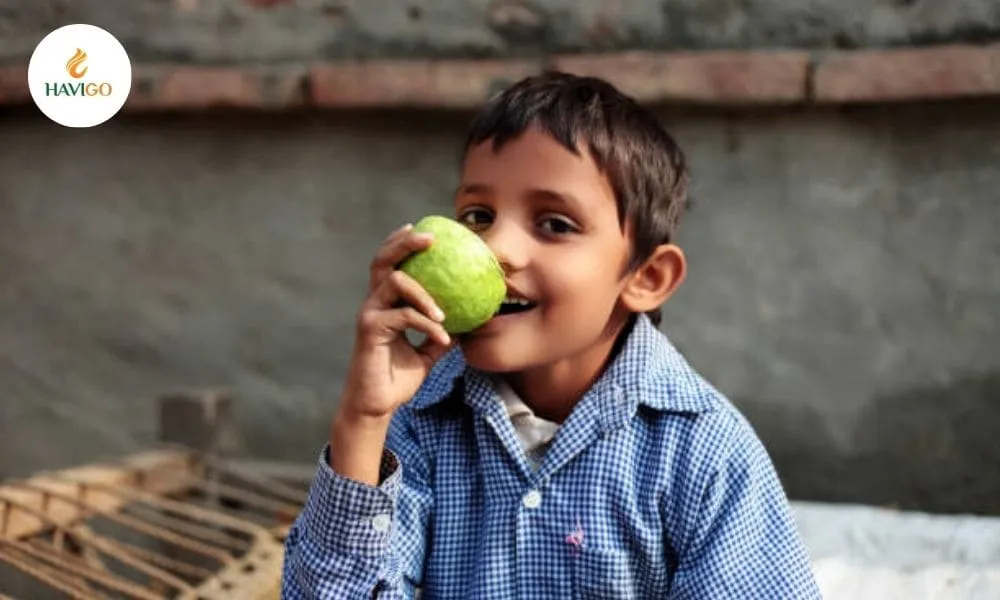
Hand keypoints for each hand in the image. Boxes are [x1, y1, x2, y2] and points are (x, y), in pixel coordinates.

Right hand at [338, 223, 454, 421]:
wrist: (378, 404)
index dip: (402, 243)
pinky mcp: (370, 330)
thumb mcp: (428, 352)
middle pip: (383, 260)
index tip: (424, 230)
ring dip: (424, 293)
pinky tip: (443, 338)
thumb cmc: (398, 377)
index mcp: (385, 303)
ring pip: (395, 283)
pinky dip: (426, 324)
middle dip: (404, 243)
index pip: (390, 263)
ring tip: (444, 312)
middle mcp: (374, 302)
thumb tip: (471, 323)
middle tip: (430, 238)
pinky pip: (403, 316)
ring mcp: (370, 314)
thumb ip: (442, 334)